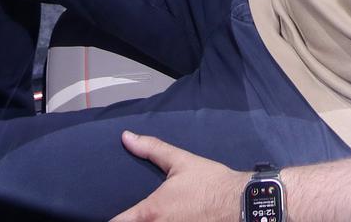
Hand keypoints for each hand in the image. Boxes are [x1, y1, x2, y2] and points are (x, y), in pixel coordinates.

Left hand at [110, 131, 245, 221]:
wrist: (241, 204)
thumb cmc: (211, 183)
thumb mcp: (180, 161)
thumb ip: (151, 149)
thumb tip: (126, 137)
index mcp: (151, 212)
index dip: (111, 219)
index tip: (109, 214)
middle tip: (135, 214)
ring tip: (155, 217)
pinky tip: (170, 220)